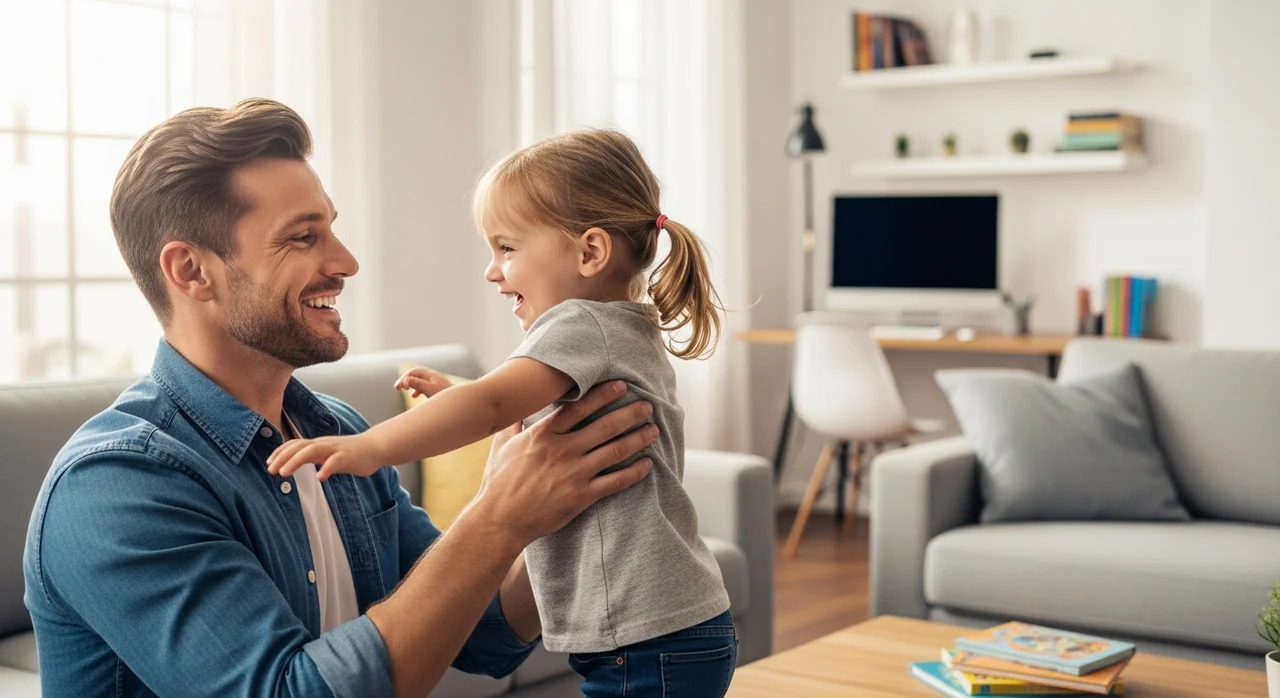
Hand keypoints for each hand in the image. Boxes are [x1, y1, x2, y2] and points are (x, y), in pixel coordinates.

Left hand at [267, 434, 384, 480]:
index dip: (280, 452)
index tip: (269, 463)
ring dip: (296, 461)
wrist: (375, 448)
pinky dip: (326, 468)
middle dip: (283, 458)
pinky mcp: (348, 456)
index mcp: (318, 444)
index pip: (295, 444)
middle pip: (300, 446)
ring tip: (284, 473)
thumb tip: (295, 466)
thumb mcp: (328, 455)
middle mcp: (324, 444)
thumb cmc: (350, 453)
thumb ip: (314, 458)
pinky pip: (335, 461)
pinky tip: (319, 478)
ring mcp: (336, 449)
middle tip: (271, 470)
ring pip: (312, 450)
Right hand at [395, 367, 453, 398]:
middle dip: (405, 380)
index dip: (404, 378)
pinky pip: (424, 386)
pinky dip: (417, 390)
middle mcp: (433, 377)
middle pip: (416, 375)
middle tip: (397, 388)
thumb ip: (418, 384)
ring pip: (419, 380)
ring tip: (404, 390)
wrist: (461, 403)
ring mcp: (436, 383)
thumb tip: (406, 380)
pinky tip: (414, 396)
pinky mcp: (438, 390)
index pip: (414, 372)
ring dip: (411, 384)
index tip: (399, 388)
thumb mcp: (430, 390)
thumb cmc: (446, 395)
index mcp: (431, 375)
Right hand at [473, 380, 656, 547]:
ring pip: (615, 450)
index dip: (603, 395)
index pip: (579, 408)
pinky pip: (615, 481)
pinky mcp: (582, 496)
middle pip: (604, 425)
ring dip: (638, 439)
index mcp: (543, 434)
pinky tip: (648, 465)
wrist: (500, 520)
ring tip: (653, 430)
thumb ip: (513, 426)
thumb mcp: (501, 447)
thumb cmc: (499, 484)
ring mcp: (574, 473)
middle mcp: (562, 450)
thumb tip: (516, 410)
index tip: (621, 386)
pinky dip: (635, 472)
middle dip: (629, 413)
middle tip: (647, 406)